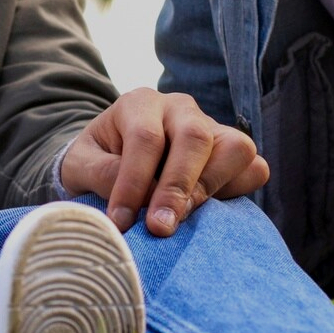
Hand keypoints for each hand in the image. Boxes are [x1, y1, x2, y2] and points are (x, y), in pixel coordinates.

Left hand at [58, 87, 268, 235]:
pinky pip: (253, 168)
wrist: (112, 159)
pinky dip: (237, 192)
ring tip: (182, 219)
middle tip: (160, 228)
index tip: (121, 222)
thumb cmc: (95, 162)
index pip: (145, 138)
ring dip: (210, 188)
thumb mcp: (80, 165)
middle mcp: (179, 109)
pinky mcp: (231, 153)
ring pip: (235, 147)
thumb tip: (136, 199)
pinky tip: (205, 213)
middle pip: (195, 137)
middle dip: (178, 187)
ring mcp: (211, 128)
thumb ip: (100, 174)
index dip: (134, 182)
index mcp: (139, 104)